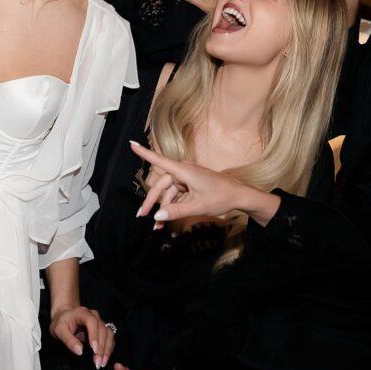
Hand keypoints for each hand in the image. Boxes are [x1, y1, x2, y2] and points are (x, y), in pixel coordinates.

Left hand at [49, 305, 115, 368]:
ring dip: (107, 349)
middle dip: (101, 348)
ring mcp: (100, 322)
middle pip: (102, 330)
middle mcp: (94, 316)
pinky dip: (109, 348)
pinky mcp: (102, 329)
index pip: (92, 322)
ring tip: (102, 363)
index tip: (94, 350)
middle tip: (97, 362)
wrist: (64, 316)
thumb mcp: (59, 330)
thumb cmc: (61, 322)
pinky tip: (104, 358)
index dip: (94, 336)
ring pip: (109, 334)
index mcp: (83, 313)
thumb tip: (80, 351)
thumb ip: (69, 340)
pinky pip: (110, 338)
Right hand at [130, 142, 273, 228]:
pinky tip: (167, 219)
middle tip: (142, 216)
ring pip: (168, 192)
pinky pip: (176, 195)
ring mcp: (187, 178)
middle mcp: (183, 171)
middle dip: (152, 201)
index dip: (144, 153)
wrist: (239, 195)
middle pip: (162, 185)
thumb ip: (176, 211)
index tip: (131, 143)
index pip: (160, 161)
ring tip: (157, 226)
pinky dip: (172, 206)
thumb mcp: (197, 206)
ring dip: (163, 207)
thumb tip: (157, 215)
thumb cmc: (220, 197)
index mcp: (184, 171)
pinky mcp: (191, 184)